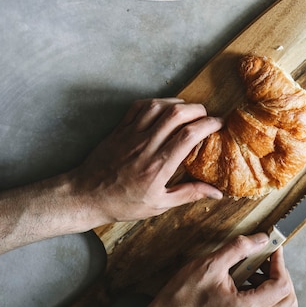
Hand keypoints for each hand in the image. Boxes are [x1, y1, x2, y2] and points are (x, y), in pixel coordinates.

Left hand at [69, 98, 223, 224]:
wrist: (86, 196)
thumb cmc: (123, 203)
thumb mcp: (159, 205)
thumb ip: (189, 194)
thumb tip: (217, 192)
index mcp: (158, 165)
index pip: (188, 135)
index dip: (208, 124)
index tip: (219, 124)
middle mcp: (146, 145)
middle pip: (177, 114)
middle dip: (197, 109)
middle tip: (206, 116)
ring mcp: (131, 134)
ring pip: (159, 105)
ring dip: (178, 103)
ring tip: (188, 110)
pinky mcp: (120, 128)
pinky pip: (140, 106)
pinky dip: (156, 101)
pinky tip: (164, 108)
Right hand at [141, 234, 297, 306]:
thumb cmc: (182, 298)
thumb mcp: (210, 265)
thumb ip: (238, 249)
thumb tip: (261, 238)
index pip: (281, 285)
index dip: (280, 262)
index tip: (273, 248)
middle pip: (288, 300)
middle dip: (281, 275)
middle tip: (267, 258)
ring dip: (273, 286)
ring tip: (252, 269)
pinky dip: (263, 296)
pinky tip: (245, 282)